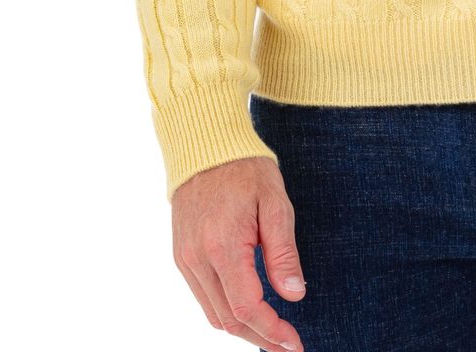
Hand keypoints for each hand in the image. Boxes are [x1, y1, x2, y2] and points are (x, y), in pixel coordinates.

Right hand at [171, 155, 305, 351]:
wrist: (205, 145)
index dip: (272, 331)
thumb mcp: (275, 203)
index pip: (247, 307)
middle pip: (228, 320)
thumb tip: (294, 295)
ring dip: (242, 330)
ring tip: (271, 335)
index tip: (295, 344)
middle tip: (288, 346)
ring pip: (213, 314)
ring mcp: (185, 259)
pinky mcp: (181, 256)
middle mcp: (197, 259)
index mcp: (223, 246)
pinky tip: (246, 311)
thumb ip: (283, 252)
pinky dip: (225, 312)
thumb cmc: (246, 169)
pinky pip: (203, 297)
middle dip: (260, 338)